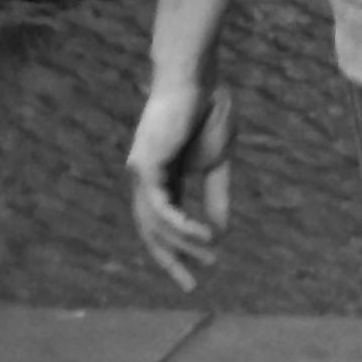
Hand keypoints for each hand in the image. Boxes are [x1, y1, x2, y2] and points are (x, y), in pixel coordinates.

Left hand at [127, 82, 235, 290]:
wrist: (197, 78)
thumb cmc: (208, 111)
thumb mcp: (217, 161)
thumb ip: (216, 194)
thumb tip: (221, 231)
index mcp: (163, 179)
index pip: (165, 224)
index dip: (180, 249)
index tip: (199, 271)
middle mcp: (145, 181)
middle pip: (152, 232)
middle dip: (172, 259)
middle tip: (190, 284)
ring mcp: (141, 174)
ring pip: (155, 223)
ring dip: (183, 242)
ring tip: (209, 252)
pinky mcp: (145, 165)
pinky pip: (159, 205)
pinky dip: (179, 223)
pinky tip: (201, 233)